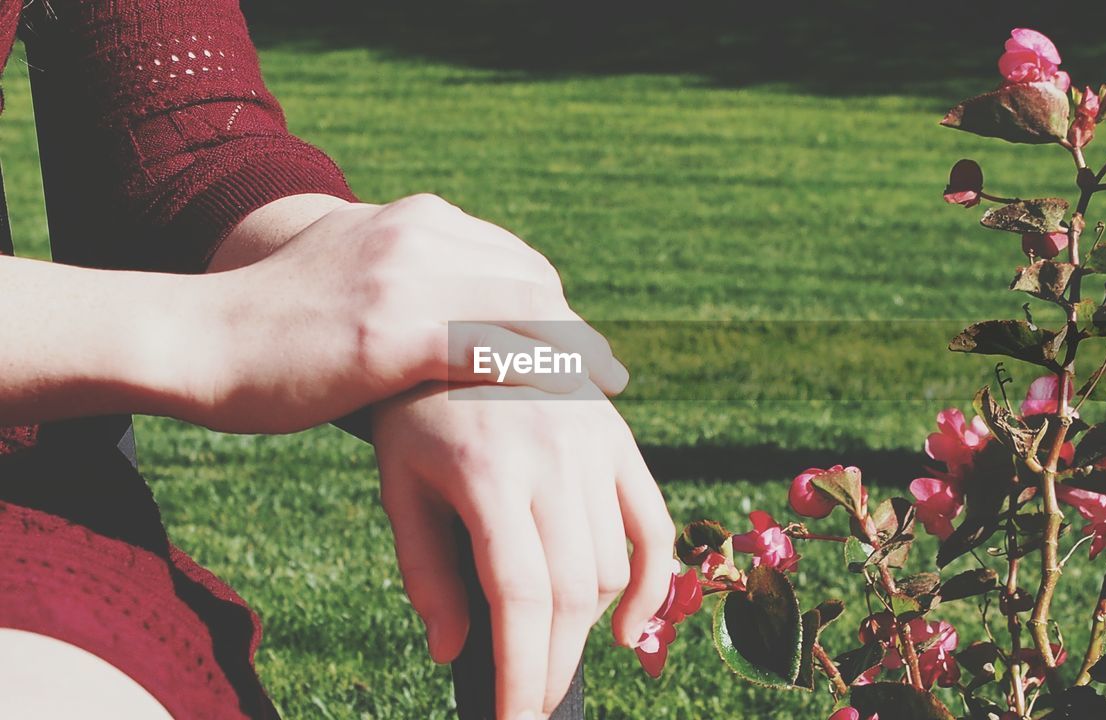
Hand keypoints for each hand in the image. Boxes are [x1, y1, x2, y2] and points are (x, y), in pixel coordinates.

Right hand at [183, 195, 627, 432]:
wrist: (194, 337)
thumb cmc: (271, 329)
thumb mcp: (354, 278)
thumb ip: (413, 287)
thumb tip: (465, 326)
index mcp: (416, 218)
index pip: (518, 260)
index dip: (555, 312)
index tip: (578, 357)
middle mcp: (420, 232)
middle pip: (532, 282)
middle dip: (572, 337)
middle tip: (600, 385)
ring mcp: (406, 274)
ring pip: (524, 311)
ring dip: (567, 361)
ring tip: (594, 408)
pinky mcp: (389, 327)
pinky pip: (489, 350)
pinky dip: (532, 381)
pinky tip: (553, 417)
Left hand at [370, 382, 674, 719]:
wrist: (459, 320)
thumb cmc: (414, 412)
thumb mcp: (400, 485)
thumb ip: (426, 570)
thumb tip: (453, 653)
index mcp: (487, 470)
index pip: (519, 596)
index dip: (521, 672)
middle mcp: (553, 456)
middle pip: (570, 593)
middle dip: (551, 668)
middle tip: (529, 707)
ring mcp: (595, 444)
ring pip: (612, 567)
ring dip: (586, 631)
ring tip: (547, 653)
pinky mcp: (619, 440)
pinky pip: (655, 525)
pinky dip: (653, 584)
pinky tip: (626, 627)